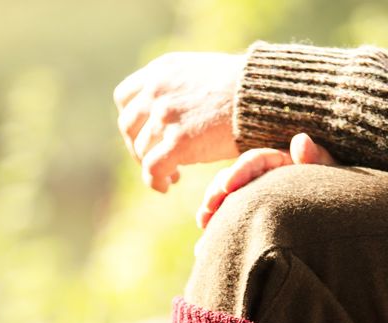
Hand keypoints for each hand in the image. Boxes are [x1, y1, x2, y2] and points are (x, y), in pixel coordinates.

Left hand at [113, 51, 244, 192]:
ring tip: (172, 175)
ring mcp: (165, 115)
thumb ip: (181, 87)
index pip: (126, 97)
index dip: (133, 122)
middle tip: (157, 161)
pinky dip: (156, 181)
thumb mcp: (203, 74)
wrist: (262, 97)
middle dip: (139, 147)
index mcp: (161, 70)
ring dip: (152, 166)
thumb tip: (178, 107)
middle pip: (128, 126)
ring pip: (141, 150)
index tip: (146, 136)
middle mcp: (157, 89)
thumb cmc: (244, 90)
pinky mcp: (178, 142)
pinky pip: (153, 169)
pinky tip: (167, 186)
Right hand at [196, 133, 339, 228]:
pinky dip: (219, 228)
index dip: (238, 172)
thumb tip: (300, 139)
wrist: (348, 220)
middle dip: (217, 193)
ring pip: (229, 199)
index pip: (255, 161)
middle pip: (235, 179)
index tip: (227, 188)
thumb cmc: (345, 194)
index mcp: (283, 162)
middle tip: (206, 212)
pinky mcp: (256, 217)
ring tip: (203, 225)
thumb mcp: (334, 175)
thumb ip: (318, 159)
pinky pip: (234, 219)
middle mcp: (267, 177)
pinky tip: (207, 240)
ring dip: (213, 210)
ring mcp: (260, 197)